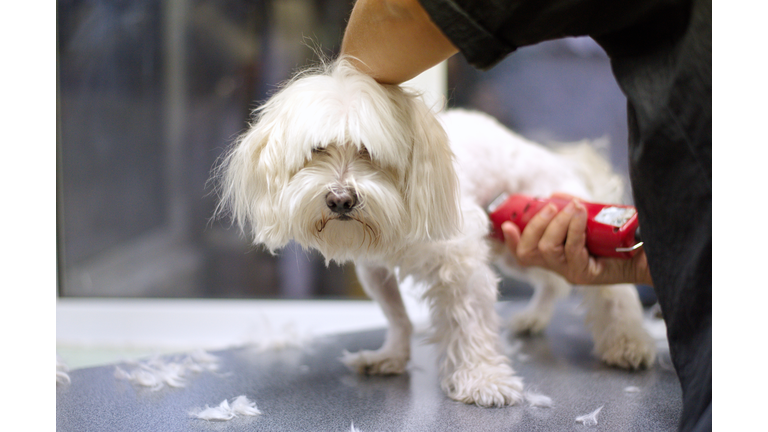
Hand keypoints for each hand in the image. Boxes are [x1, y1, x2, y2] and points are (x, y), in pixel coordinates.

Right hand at [501, 194, 652, 285]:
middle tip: (551, 207)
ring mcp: (572, 273)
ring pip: (546, 250)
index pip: (525, 254)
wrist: (651, 252)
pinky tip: (581, 213)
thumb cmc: (622, 236)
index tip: (506, 224)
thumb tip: (555, 195)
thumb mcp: (591, 218)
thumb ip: (572, 209)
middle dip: (534, 225)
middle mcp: (560, 268)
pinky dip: (573, 228)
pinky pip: (570, 250)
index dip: (513, 241)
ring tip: (573, 207)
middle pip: (528, 253)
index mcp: (557, 257)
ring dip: (557, 223)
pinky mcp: (586, 275)